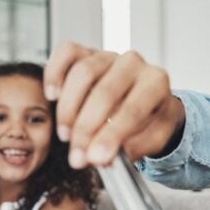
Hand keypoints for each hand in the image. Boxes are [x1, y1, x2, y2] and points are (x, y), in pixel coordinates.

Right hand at [44, 42, 185, 167]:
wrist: (148, 99)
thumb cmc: (151, 117)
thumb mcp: (155, 136)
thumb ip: (137, 146)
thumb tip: (109, 156)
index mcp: (156, 82)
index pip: (133, 109)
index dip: (112, 136)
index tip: (96, 158)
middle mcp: (134, 63)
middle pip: (104, 92)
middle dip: (87, 130)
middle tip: (78, 157)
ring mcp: (109, 55)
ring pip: (82, 73)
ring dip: (69, 109)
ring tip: (66, 136)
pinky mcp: (88, 52)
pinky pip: (67, 53)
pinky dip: (55, 73)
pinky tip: (53, 97)